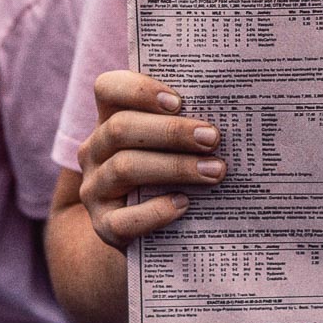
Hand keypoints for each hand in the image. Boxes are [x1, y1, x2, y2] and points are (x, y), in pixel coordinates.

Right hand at [77, 70, 225, 250]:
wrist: (138, 234)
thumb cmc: (162, 176)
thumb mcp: (163, 146)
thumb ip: (182, 125)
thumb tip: (229, 114)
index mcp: (108, 120)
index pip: (108, 89)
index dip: (139, 90)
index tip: (178, 101)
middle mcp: (94, 151)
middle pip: (121, 128)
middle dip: (171, 131)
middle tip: (212, 137)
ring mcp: (94, 190)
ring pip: (124, 168)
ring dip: (174, 167)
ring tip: (214, 171)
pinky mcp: (102, 227)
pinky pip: (124, 219)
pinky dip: (156, 211)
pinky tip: (184, 204)